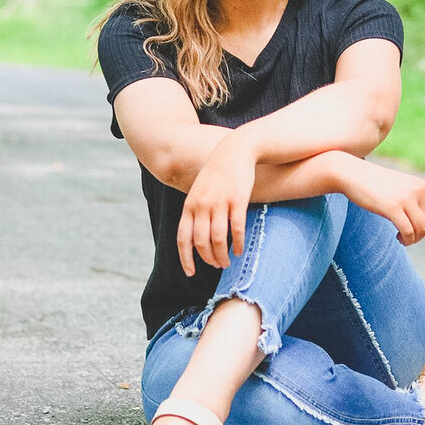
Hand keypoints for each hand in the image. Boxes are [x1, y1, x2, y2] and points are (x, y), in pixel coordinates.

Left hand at [176, 135, 256, 274]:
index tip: (191, 273)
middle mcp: (202, 206)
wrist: (235, 151)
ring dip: (222, 256)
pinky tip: (240, 251)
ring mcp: (219, 203)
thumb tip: (195, 236)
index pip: (183, 238)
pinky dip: (238, 244)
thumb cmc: (217, 174)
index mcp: (190, 205)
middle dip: (208, 259)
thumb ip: (195, 211)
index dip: (186, 259)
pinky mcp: (237, 201)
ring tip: (228, 263)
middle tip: (217, 266)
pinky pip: (236, 230)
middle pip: (201, 243)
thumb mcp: (199, 190)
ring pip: (218, 240)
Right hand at [338, 157, 424, 247]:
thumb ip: (416, 202)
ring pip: (422, 230)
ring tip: (401, 238)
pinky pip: (409, 232)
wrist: (353, 174)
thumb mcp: (401, 189)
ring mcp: (406, 198)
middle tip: (406, 237)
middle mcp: (418, 191)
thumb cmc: (375, 185)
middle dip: (420, 236)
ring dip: (413, 240)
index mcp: (422, 186)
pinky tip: (398, 238)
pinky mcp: (393, 207)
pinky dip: (406, 240)